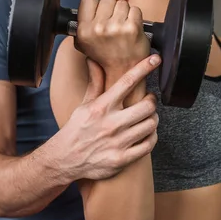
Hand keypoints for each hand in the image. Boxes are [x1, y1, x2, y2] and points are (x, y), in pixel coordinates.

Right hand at [59, 54, 160, 180]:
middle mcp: (110, 123)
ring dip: (152, 119)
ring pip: (151, 125)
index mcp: (101, 107)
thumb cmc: (76, 129)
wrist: (64, 160)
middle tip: (149, 100)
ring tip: (146, 117)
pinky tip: (146, 134)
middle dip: (152, 101)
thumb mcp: (84, 104)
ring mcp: (117, 142)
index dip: (144, 68)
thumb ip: (95, 83)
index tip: (156, 59)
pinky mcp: (122, 159)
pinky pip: (149, 144)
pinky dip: (151, 137)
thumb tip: (93, 60)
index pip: (127, 82)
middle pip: (147, 106)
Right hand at [74, 0, 150, 74]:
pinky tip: (132, 28)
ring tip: (123, 27)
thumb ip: (81, 24)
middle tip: (114, 23)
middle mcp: (98, 28)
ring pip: (122, 3)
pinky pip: (135, 9)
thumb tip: (84, 8)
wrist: (123, 70)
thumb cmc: (106, 56)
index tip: (101, 15)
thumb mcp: (84, 43)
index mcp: (84, 30)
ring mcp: (116, 27)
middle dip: (112, 9)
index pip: (87, 0)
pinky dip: (136, 17)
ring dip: (125, 13)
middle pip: (107, 0)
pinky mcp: (132, 28)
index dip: (96, 6)